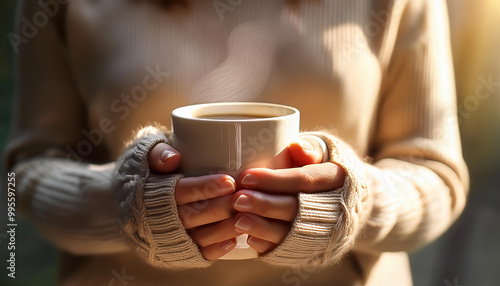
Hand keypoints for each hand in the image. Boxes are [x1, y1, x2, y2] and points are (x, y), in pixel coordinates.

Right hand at [148, 143, 239, 259]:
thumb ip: (158, 152)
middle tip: (245, 198)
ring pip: (196, 238)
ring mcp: (163, 238)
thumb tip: (173, 159)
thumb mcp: (142, 153)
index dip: (204, 188)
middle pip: (191, 216)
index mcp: (148, 192)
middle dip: (220, 209)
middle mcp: (154, 219)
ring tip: (246, 217)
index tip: (229, 181)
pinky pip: (195, 254)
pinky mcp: (172, 251)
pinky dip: (214, 249)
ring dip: (222, 230)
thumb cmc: (141, 170)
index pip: (178, 192)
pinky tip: (233, 241)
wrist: (123, 199)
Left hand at [233, 136, 345, 253]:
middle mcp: (336, 209)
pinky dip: (269, 245)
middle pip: (296, 209)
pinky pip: (291, 250)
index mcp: (338, 179)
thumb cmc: (326, 166)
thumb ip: (310, 148)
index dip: (275, 180)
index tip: (246, 176)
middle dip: (265, 206)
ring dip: (263, 228)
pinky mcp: (316, 249)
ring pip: (292, 233)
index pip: (304, 180)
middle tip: (238, 200)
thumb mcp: (325, 150)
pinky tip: (250, 239)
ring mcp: (327, 233)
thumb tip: (296, 146)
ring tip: (238, 221)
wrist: (351, 199)